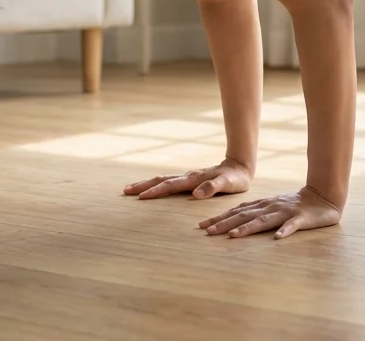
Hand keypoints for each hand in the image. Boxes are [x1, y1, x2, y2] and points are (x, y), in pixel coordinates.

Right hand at [123, 156, 251, 199]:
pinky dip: (156, 184)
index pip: (171, 186)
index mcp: (193, 179)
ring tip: (131, 189)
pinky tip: (150, 188)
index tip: (141, 197)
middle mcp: (187, 176)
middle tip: (125, 191)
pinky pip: (168, 182)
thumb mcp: (228, 184)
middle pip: (161, 180)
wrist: (239, 167)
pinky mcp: (189, 180)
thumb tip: (196, 194)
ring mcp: (187, 177)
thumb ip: (213, 188)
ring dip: (146, 184)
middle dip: (143, 185)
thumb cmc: (235, 179)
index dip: (156, 192)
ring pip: (162, 179)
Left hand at [198, 185, 341, 239]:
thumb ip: (257, 211)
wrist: (323, 197)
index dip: (220, 218)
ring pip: (263, 221)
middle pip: (244, 215)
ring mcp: (285, 212)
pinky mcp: (301, 219)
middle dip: (225, 223)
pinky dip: (284, 231)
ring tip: (232, 236)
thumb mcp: (273, 206)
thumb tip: (235, 220)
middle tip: (207, 231)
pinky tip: (276, 239)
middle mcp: (271, 207)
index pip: (238, 211)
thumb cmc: (296, 205)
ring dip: (247, 228)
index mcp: (264, 205)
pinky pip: (292, 226)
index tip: (202, 225)